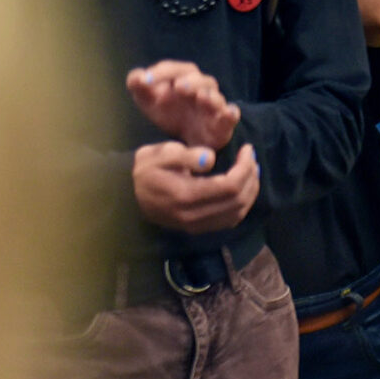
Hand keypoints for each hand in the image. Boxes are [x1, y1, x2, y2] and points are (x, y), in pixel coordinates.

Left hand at [125, 60, 238, 149]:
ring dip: (209, 96)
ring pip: (215, 97)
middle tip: (178, 86)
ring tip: (201, 98)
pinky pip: (231, 116)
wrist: (188, 139)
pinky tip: (229, 113)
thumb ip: (140, 88)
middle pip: (200, 80)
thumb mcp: (150, 102)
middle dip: (191, 81)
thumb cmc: (170, 113)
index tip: (144, 81)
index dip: (161, 72)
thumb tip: (135, 77)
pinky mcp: (223, 123)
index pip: (175, 69)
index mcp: (182, 79)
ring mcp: (214, 106)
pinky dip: (232, 113)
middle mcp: (201, 89)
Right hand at [132, 141, 258, 233]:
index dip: (245, 167)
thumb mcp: (158, 154)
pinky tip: (243, 188)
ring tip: (252, 170)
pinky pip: (229, 221)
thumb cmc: (145, 171)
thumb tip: (210, 159)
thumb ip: (185, 155)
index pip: (230, 186)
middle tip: (251, 157)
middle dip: (251, 176)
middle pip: (238, 201)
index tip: (247, 149)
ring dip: (250, 191)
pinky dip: (243, 204)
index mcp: (185, 195)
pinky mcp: (197, 229)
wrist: (127, 196)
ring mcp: (196, 226)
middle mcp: (193, 216)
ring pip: (238, 213)